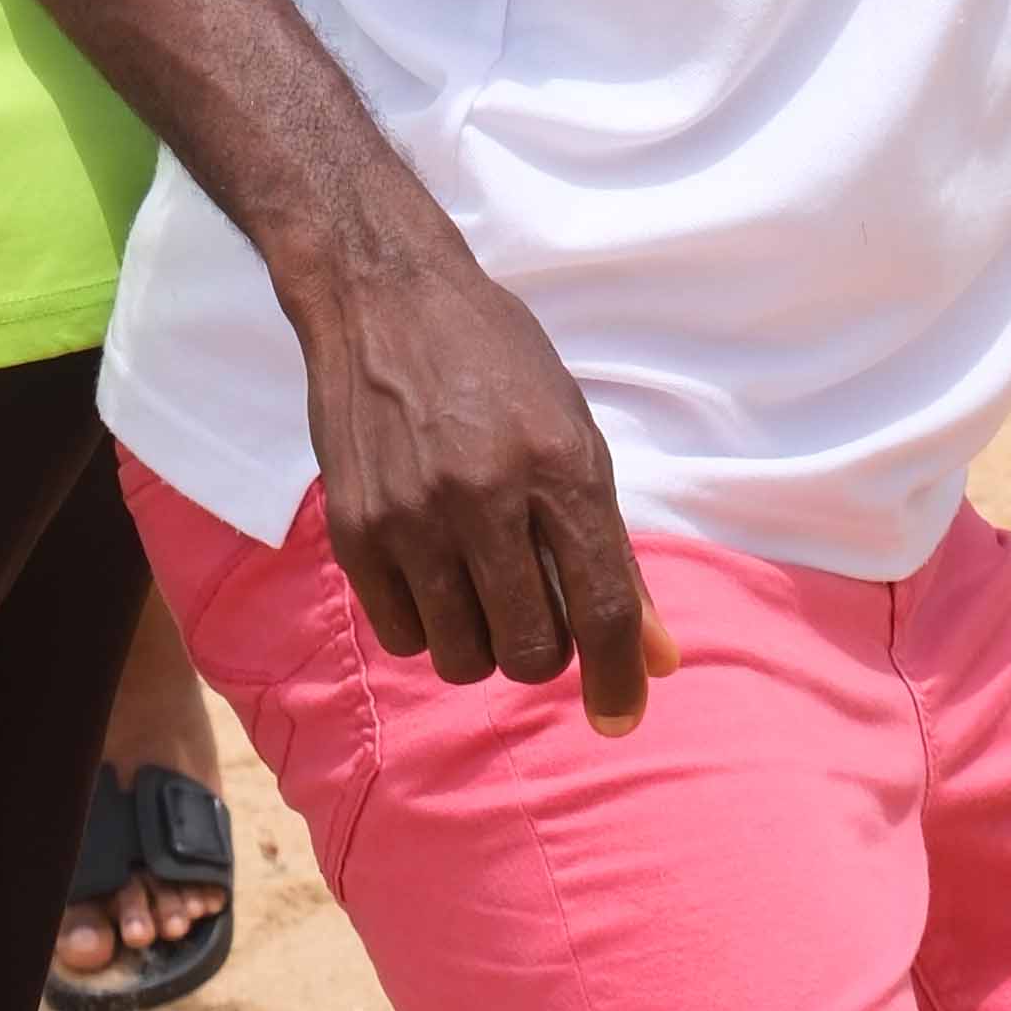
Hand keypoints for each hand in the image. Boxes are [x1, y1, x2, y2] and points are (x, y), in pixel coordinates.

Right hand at [291, 214, 678, 728]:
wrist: (380, 296)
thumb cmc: (495, 361)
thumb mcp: (575, 435)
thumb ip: (612, 552)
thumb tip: (656, 660)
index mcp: (559, 466)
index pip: (602, 607)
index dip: (619, 678)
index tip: (622, 715)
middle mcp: (486, 496)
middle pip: (531, 651)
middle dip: (545, 650)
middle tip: (534, 605)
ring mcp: (412, 516)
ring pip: (463, 658)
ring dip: (483, 644)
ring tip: (480, 589)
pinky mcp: (354, 529)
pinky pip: (403, 636)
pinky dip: (428, 626)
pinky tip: (432, 575)